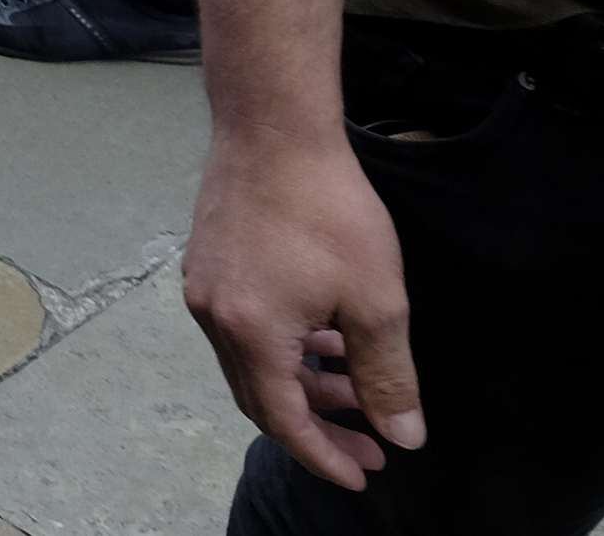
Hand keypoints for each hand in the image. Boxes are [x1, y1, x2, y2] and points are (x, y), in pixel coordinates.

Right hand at [185, 127, 421, 490]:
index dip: (324, 456)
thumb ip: (386, 376)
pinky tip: (322, 332)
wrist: (272, 128)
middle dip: (316, 426)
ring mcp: (203, 288)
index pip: (284, 421)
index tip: (363, 474)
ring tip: (353, 382)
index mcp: (251, 335)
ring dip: (301, 382)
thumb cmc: (326, 209)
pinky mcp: (207, 262)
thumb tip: (401, 435)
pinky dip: (282, 346)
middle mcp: (212, 318)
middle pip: (260, 396)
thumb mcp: (376, 300)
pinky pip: (241, 328)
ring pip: (250, 361)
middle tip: (367, 442)